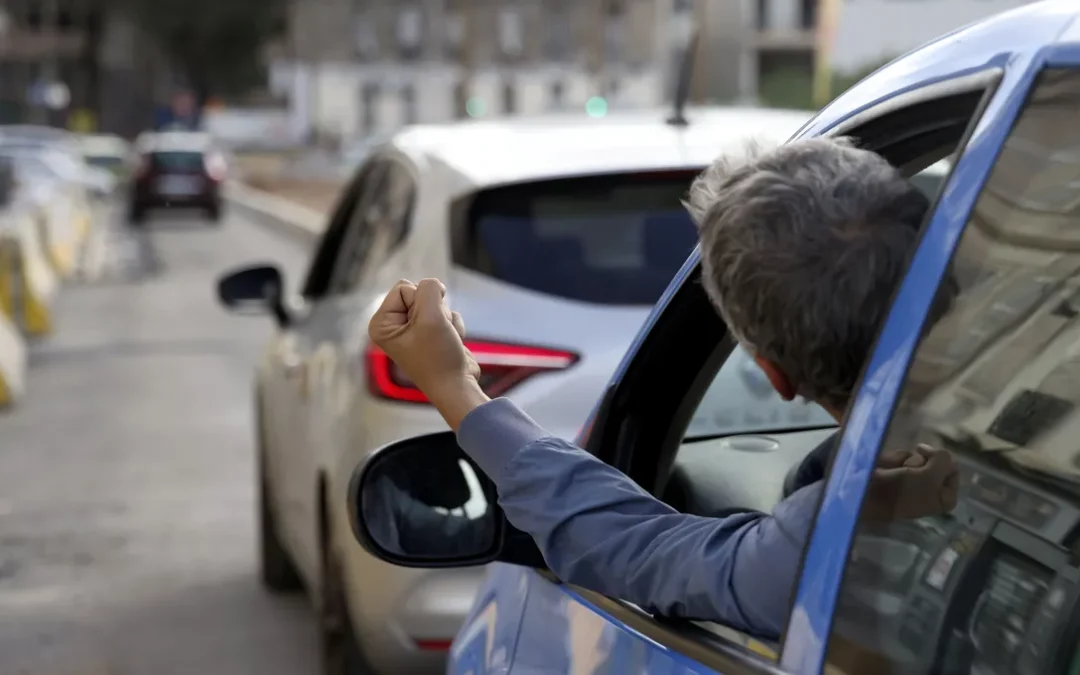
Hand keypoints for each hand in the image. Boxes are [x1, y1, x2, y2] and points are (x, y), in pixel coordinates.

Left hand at [368, 279, 487, 429]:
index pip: (404, 288)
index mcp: (381, 324)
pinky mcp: (430, 334)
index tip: (424, 326)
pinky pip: (444, 313)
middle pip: (419, 293)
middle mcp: (393, 326)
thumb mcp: (432, 316)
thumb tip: (434, 285)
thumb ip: (429, 289)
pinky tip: (451, 342)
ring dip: (445, 318)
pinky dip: (452, 326)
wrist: (457, 387)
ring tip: (443, 339)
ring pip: (435, 303)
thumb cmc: (439, 357)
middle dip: (435, 309)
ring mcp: (412, 330)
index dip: (421, 302)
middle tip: (435, 332)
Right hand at [864, 445, 958, 522]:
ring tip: (894, 471)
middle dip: (921, 462)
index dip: (942, 462)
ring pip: (917, 457)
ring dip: (906, 460)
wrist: (868, 497)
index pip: (953, 469)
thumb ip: (943, 459)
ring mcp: (913, 480)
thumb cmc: (903, 492)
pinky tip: (885, 467)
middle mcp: (931, 489)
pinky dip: (894, 459)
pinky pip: (901, 457)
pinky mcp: (896, 473)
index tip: (929, 461)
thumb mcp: (931, 476)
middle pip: (935, 461)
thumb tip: (937, 451)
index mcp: (945, 497)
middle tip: (911, 471)